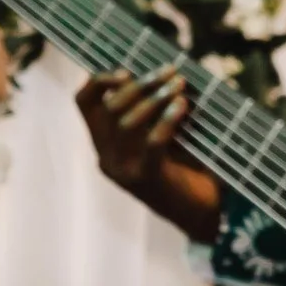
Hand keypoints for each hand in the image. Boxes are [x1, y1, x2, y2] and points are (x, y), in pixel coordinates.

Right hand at [76, 65, 191, 192]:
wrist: (202, 214)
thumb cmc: (186, 168)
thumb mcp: (162, 135)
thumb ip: (151, 111)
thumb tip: (161, 72)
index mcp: (104, 144)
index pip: (84, 103)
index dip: (100, 81)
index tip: (128, 70)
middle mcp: (107, 157)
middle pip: (110, 108)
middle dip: (141, 85)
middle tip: (171, 72)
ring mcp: (124, 170)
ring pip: (127, 123)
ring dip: (155, 98)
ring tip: (180, 85)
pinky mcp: (147, 180)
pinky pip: (152, 143)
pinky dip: (167, 120)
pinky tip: (182, 105)